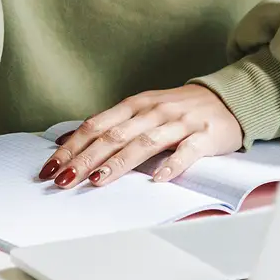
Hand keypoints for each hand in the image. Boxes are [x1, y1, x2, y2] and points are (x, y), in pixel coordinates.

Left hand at [37, 86, 244, 187]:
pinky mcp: (205, 136)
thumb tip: (69, 139)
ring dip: (119, 162)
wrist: (228, 98)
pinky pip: (187, 152)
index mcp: (135, 105)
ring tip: (97, 180)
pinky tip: (157, 179)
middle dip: (85, 159)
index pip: (96, 126)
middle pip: (114, 136)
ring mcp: (179, 123)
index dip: (72, 146)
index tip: (51, 167)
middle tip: (63, 180)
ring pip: (144, 143)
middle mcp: (154, 111)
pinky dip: (172, 165)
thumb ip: (111, 124)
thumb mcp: (143, 110)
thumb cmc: (179, 110)